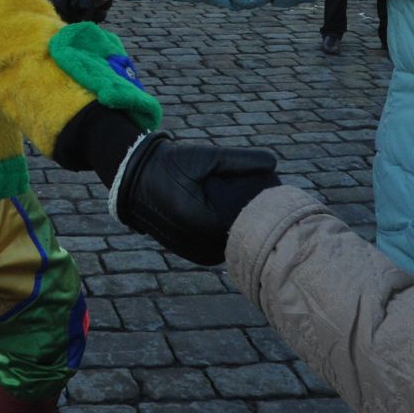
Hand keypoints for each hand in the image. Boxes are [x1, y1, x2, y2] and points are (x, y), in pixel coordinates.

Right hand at [111, 132, 281, 265]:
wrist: (138, 183)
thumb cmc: (174, 165)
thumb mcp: (208, 156)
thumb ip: (241, 159)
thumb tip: (274, 162)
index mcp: (208, 221)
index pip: (253, 218)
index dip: (265, 203)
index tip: (272, 189)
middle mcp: (203, 245)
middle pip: (245, 233)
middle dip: (255, 216)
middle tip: (261, 196)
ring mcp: (199, 254)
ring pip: (236, 243)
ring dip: (242, 228)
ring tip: (241, 204)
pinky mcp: (196, 256)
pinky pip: (223, 247)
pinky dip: (229, 234)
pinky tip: (226, 214)